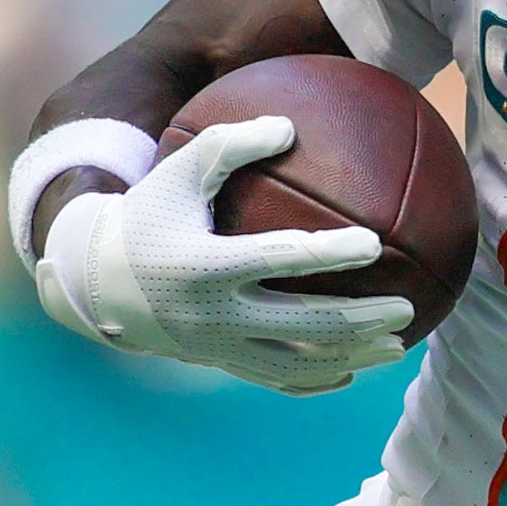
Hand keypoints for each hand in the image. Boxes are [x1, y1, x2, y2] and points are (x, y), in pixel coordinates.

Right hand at [33, 114, 412, 393]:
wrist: (99, 282)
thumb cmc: (148, 213)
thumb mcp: (178, 169)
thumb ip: (230, 143)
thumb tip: (289, 124)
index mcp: (203, 265)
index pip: (276, 259)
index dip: (326, 253)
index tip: (373, 244)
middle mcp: (213, 314)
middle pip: (300, 326)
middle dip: (358, 321)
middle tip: (407, 309)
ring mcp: (218, 347)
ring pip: (297, 363)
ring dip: (352, 356)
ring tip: (398, 347)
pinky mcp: (220, 365)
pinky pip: (278, 381)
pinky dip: (318, 379)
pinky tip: (354, 369)